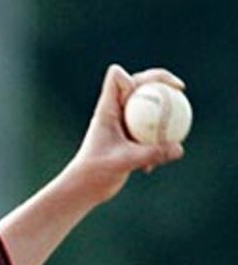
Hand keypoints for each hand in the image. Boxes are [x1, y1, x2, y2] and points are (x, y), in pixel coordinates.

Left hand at [68, 64, 185, 202]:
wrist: (84, 187)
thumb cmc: (96, 171)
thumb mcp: (124, 161)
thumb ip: (151, 153)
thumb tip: (180, 147)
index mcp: (107, 109)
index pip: (116, 77)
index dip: (133, 77)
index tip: (146, 92)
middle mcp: (115, 112)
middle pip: (139, 84)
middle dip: (160, 80)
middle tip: (180, 89)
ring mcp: (123, 124)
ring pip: (148, 108)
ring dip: (164, 111)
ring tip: (181, 119)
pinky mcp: (130, 138)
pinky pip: (151, 130)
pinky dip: (159, 140)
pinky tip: (157, 163)